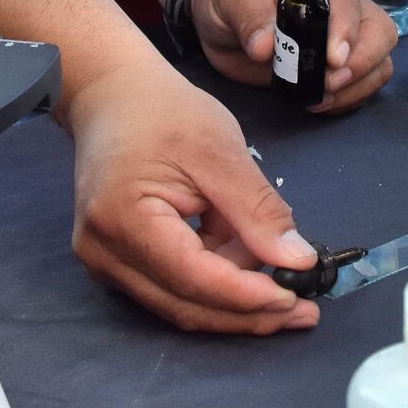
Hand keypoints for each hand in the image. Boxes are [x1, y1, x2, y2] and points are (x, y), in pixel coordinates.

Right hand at [66, 57, 321, 333]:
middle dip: (248, 312)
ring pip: (181, 302)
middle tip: (304, 312)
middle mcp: (103, 253)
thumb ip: (257, 210)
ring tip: (274, 261)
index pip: (193, 279)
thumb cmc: (163, 112)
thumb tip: (299, 260)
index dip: (247, 297)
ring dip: (234, 295)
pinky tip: (242, 254)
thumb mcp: (220, 150)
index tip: (298, 299)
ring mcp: (105, 262)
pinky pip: (172, 287)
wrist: (112, 95)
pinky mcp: (116, 262)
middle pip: (185, 304)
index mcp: (123, 220)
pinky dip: (214, 279)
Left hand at [197, 0, 395, 112]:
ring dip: (357, 87)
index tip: (332, 61)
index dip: (347, 32)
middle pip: (381, 33)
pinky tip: (319, 102)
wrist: (221, 11)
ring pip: (380, 62)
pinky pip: (363, 85)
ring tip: (319, 99)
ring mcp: (344, 38)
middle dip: (362, 64)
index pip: (349, 3)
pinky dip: (349, 99)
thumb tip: (265, 49)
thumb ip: (249, 17)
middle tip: (328, 84)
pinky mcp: (336, 67)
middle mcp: (343, 7)